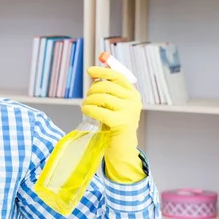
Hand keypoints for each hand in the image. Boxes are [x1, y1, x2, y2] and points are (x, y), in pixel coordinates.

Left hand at [81, 66, 144, 183]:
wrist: (121, 147)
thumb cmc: (114, 124)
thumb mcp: (113, 104)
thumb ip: (108, 90)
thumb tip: (94, 74)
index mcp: (133, 94)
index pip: (117, 76)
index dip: (103, 71)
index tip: (90, 70)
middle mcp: (133, 100)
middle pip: (106, 86)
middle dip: (92, 91)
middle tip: (87, 99)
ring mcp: (129, 111)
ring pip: (101, 97)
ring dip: (88, 101)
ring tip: (85, 106)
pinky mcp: (120, 122)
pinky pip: (98, 110)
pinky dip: (88, 109)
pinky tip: (86, 111)